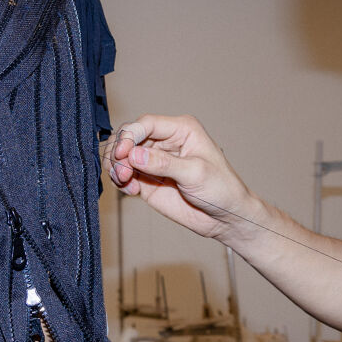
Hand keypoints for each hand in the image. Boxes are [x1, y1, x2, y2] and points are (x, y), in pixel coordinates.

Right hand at [104, 115, 254, 241]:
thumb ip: (164, 164)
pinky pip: (125, 174)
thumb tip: (134, 154)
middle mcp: (165, 141)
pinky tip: (131, 190)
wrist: (224, 217)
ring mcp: (154, 160)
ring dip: (116, 166)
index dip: (130, 136)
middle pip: (129, 137)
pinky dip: (121, 180)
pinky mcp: (148, 179)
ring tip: (125, 181)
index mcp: (181, 129)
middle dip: (119, 152)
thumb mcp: (195, 173)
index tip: (122, 154)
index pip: (146, 123)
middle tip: (122, 172)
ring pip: (122, 155)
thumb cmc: (221, 188)